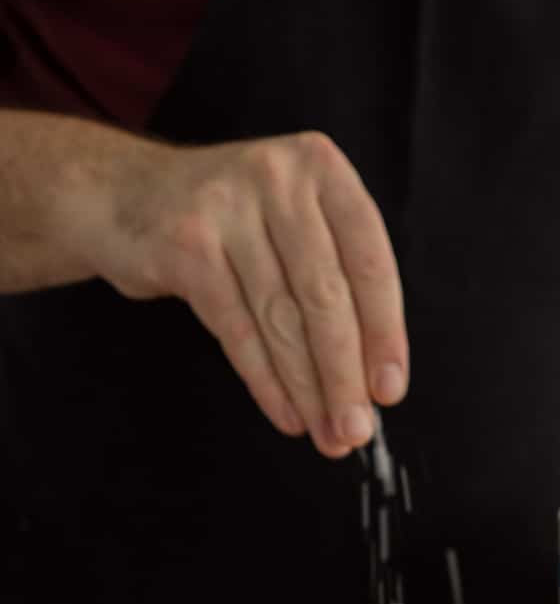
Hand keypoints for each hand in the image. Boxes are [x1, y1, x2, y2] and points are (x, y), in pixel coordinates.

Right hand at [83, 132, 407, 456]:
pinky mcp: (186, 245)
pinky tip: (286, 414)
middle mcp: (278, 178)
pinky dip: (266, 381)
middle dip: (344, 375)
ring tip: (327, 434)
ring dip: (308, 389)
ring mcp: (227, 207)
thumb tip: (370, 383)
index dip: (384, 333)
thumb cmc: (231, 223)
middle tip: (356, 431)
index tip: (390, 390)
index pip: (370, 262)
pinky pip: (237, 329)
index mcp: (322, 169)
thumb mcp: (293, 224)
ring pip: (281, 318)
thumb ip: (336, 280)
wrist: (124, 194)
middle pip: (325, 296)